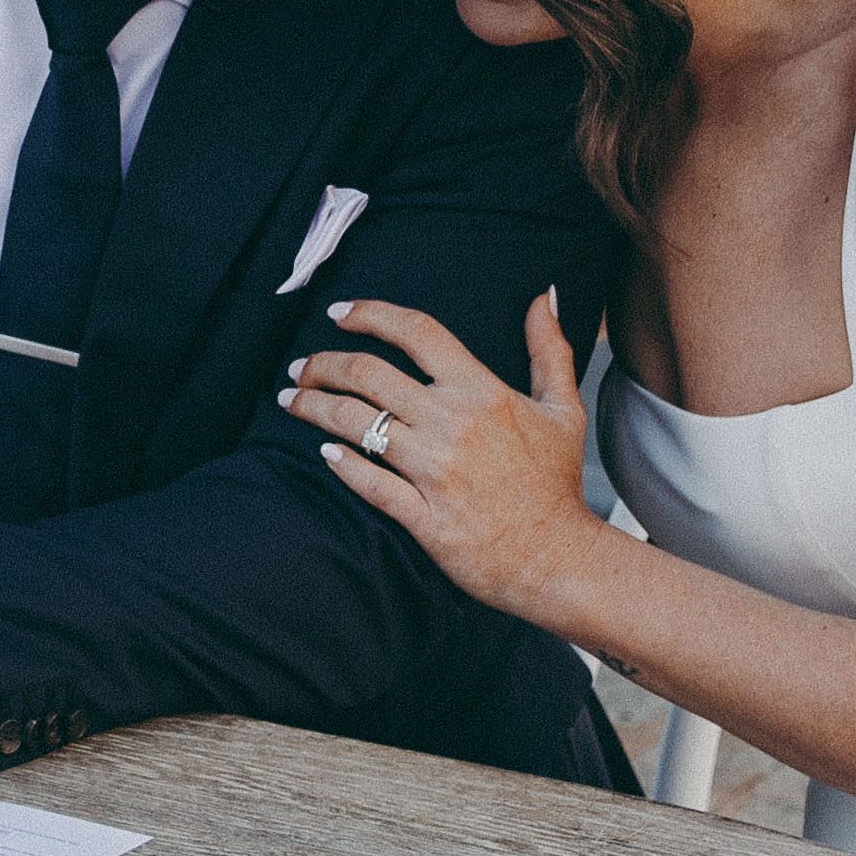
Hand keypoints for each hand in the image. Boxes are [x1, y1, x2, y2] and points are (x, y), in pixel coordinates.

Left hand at [279, 289, 602, 623]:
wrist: (559, 558)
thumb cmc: (558, 484)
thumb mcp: (563, 409)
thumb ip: (550, 349)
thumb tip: (544, 297)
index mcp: (482, 392)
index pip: (416, 333)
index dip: (371, 314)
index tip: (340, 312)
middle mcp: (452, 424)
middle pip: (369, 374)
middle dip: (323, 364)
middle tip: (300, 367)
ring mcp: (434, 471)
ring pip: (356, 424)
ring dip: (314, 407)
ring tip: (291, 401)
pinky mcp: (422, 516)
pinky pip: (368, 482)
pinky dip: (341, 463)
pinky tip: (324, 451)